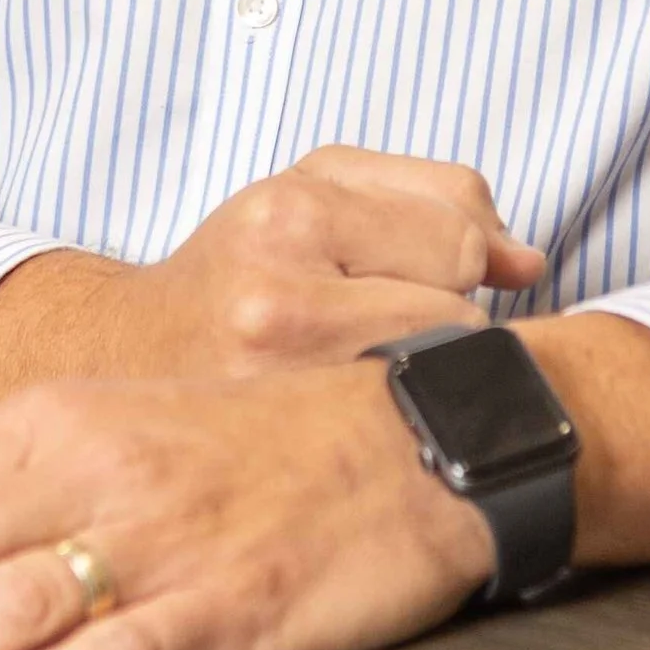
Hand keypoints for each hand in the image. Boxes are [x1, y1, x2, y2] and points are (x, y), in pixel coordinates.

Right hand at [0, 146, 542, 439]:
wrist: (122, 361)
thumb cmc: (235, 267)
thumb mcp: (316, 190)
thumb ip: (436, 196)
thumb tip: (528, 261)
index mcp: (288, 214)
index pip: (459, 237)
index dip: (457, 258)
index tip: (422, 278)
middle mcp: (280, 301)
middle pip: (462, 317)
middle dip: (446, 324)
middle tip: (391, 335)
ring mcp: (279, 390)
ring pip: (441, 383)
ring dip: (430, 382)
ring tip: (378, 376)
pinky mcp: (279, 459)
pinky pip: (401, 441)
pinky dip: (402, 429)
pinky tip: (368, 422)